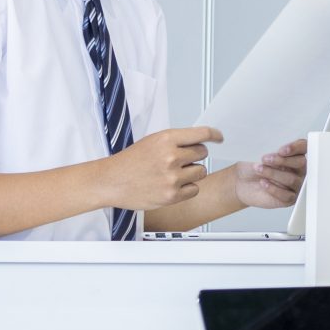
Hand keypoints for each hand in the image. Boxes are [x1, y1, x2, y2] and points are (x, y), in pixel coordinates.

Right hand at [98, 127, 216, 210]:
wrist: (109, 181)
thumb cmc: (129, 162)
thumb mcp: (152, 142)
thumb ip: (176, 141)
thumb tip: (202, 141)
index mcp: (166, 139)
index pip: (202, 134)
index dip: (214, 135)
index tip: (219, 138)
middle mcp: (171, 157)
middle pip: (203, 153)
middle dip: (194, 156)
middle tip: (178, 161)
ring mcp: (172, 177)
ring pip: (201, 171)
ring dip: (192, 173)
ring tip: (173, 174)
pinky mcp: (171, 196)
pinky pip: (195, 189)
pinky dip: (187, 188)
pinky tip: (172, 185)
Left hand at [231, 138, 307, 209]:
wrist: (243, 183)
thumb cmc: (254, 168)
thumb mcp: (260, 156)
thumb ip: (272, 153)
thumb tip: (277, 154)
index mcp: (295, 155)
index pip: (304, 147)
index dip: (296, 148)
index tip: (281, 150)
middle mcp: (299, 170)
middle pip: (301, 163)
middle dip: (283, 160)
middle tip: (265, 159)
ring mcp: (296, 185)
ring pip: (292, 179)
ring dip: (273, 173)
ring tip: (259, 170)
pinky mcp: (290, 199)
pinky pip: (286, 195)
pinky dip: (273, 188)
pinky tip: (263, 183)